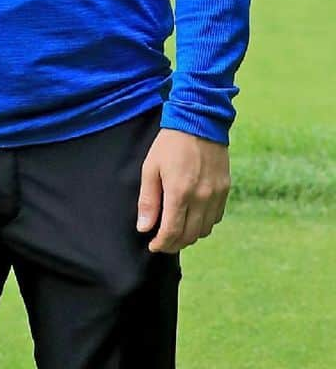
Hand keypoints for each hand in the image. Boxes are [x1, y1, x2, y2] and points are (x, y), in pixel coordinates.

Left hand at [137, 129, 229, 252]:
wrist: (199, 122)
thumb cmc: (169, 144)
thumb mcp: (150, 168)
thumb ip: (148, 200)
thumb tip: (144, 228)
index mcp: (180, 192)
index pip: (172, 231)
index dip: (162, 244)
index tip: (153, 246)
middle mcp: (202, 197)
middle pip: (190, 235)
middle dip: (174, 244)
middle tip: (162, 242)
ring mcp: (216, 194)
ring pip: (204, 230)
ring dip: (189, 236)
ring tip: (176, 230)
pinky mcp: (225, 189)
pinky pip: (216, 218)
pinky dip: (203, 224)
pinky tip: (192, 218)